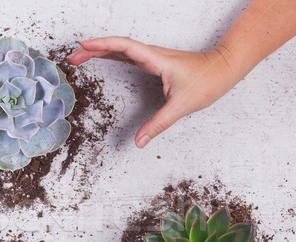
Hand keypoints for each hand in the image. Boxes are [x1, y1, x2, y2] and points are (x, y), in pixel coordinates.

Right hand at [68, 37, 238, 147]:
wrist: (224, 69)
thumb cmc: (207, 81)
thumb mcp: (181, 106)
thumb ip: (158, 124)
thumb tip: (139, 142)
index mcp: (156, 59)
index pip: (124, 47)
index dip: (103, 45)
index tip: (84, 47)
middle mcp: (152, 55)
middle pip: (116, 46)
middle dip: (92, 49)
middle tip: (72, 58)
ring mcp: (152, 57)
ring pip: (121, 49)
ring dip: (100, 51)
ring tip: (80, 57)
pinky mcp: (154, 62)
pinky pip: (128, 54)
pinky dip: (112, 55)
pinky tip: (104, 58)